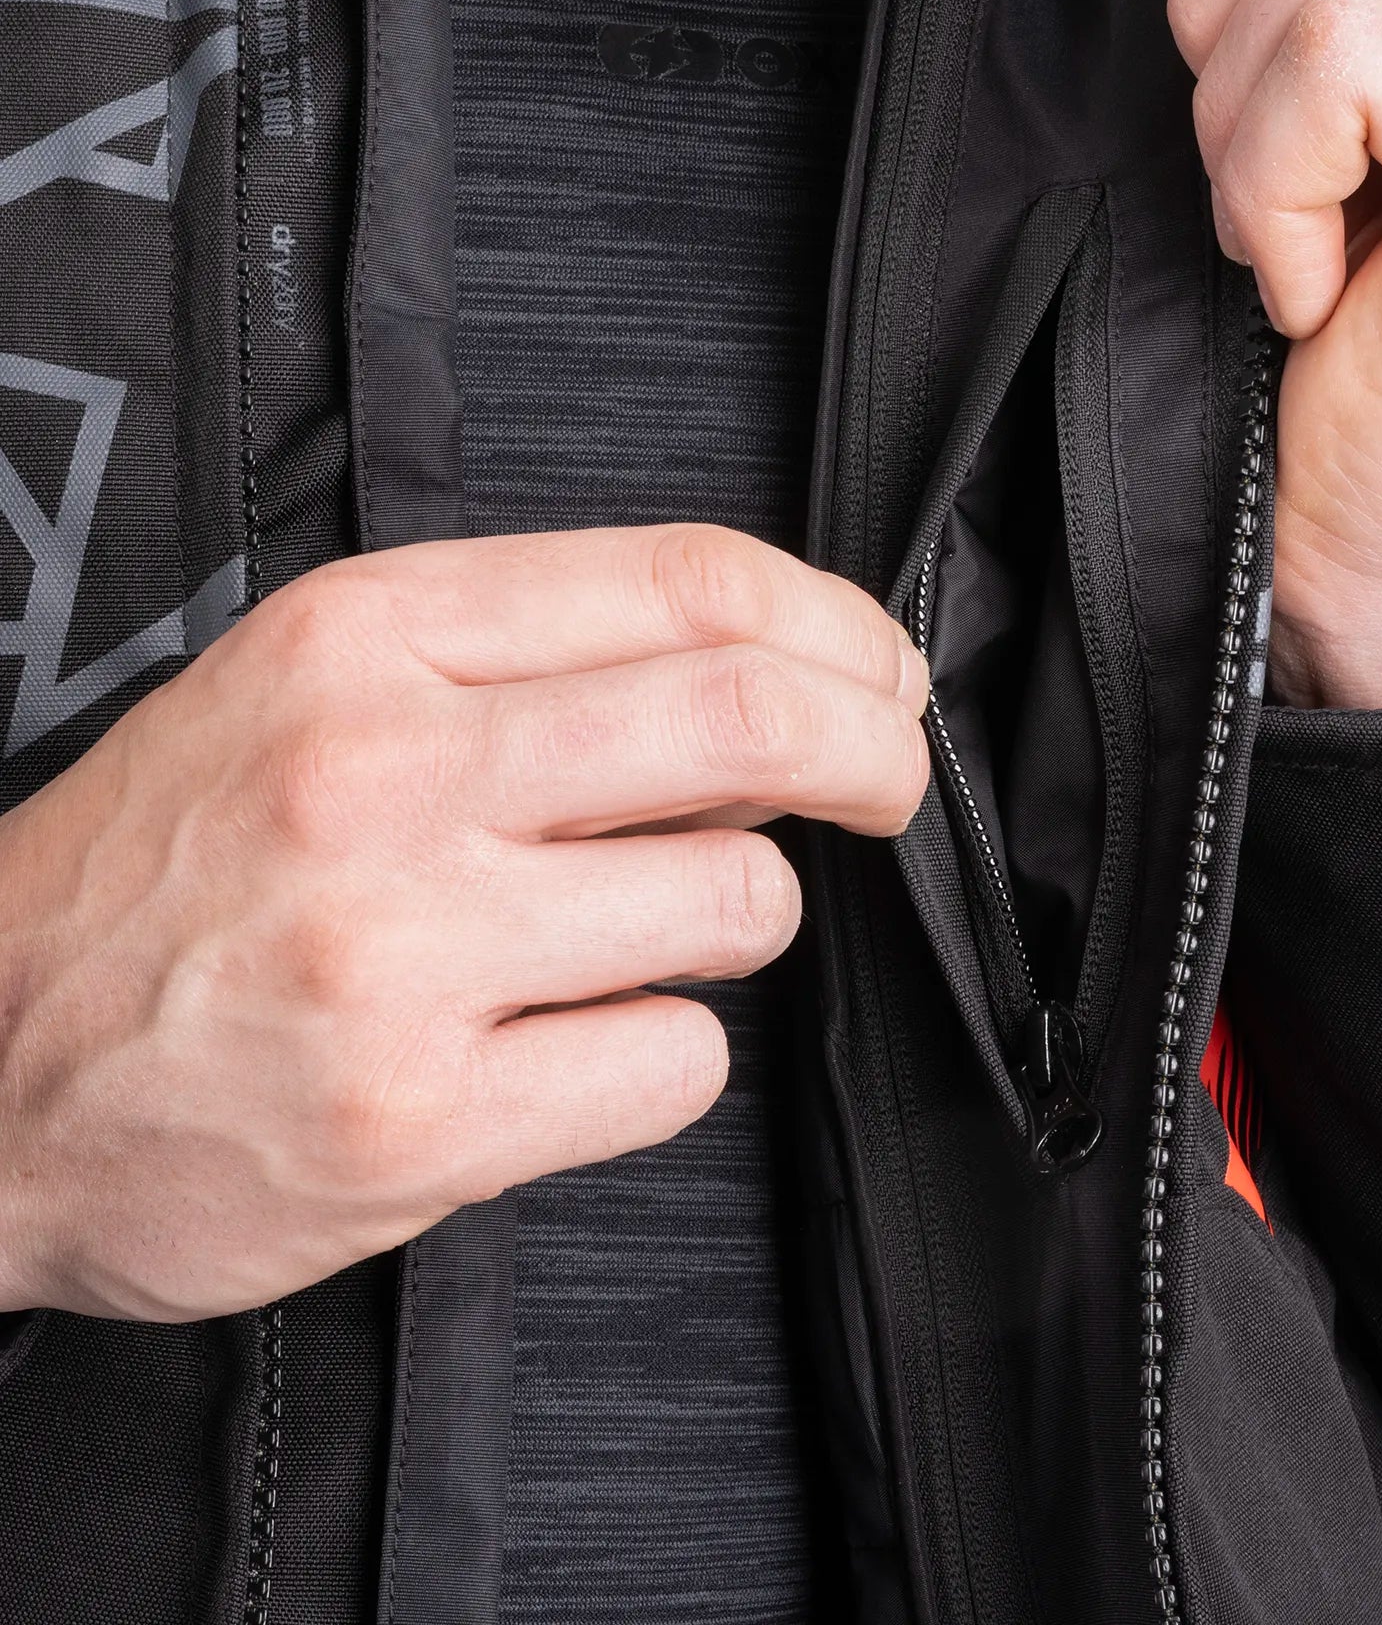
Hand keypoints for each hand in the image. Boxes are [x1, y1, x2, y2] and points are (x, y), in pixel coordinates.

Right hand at [0, 527, 929, 1322]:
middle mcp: (386, 774)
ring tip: (651, 928)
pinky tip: (576, 1044)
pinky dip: (667, 1051)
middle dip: (876, 752)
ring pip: (740, 901)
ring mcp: (402, 953)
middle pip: (751, 719)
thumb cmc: (171, 870)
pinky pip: (676, 1064)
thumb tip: (760, 683)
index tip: (876, 674)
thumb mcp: (317, 688)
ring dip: (742, 914)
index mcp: (370, 638)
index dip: (836, 626)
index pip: (689, 581)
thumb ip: (528, 664)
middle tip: (887, 781)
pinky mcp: (417, 1123)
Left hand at [1168, 0, 1381, 708]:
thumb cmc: (1328, 314)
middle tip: (1271, 167)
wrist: (1354, 513)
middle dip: (1228, 16)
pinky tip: (1318, 273)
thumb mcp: (1309, 63)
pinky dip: (1280, 180)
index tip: (1265, 77)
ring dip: (1247, 120)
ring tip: (1292, 228)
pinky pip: (1352, 56)